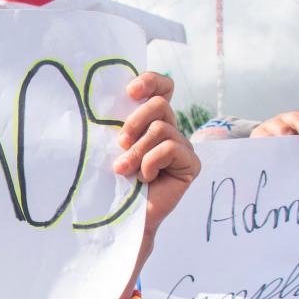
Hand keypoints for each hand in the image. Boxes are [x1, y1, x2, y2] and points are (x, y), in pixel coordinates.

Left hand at [112, 71, 199, 238]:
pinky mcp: (191, 164)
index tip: (130, 91)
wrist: (121, 216)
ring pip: (161, 129)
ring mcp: (182, 146)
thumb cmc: (111, 180)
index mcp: (150, 120)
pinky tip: (145, 178)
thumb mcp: (110, 146)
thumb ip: (115, 123)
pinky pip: (170, 148)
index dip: (151, 82)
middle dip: (135, 122)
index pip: (162, 88)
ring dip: (137, 151)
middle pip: (160, 105)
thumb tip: (107, 97)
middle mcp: (169, 130)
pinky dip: (151, 162)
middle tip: (119, 143)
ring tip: (125, 170)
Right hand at [253, 109, 298, 152]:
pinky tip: (277, 157)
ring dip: (290, 139)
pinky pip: (266, 139)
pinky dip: (272, 147)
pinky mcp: (259, 134)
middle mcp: (290, 118)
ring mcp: (273, 124)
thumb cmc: (291, 150)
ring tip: (295, 154)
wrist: (264, 150)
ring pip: (283, 129)